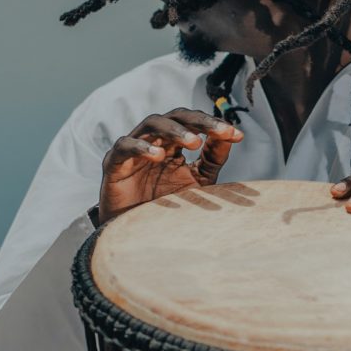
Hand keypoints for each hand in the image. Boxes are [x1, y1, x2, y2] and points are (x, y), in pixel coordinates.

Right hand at [98, 108, 242, 224]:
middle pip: (176, 116)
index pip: (194, 122)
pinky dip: (141, 147)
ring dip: (174, 130)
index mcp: (174, 143)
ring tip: (194, 142)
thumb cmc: (166, 205)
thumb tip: (234, 136)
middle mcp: (154, 140)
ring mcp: (133, 148)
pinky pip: (125, 145)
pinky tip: (158, 156)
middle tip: (221, 131)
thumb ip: (213, 159)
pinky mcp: (113, 162)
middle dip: (200, 121)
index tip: (237, 135)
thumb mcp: (197, 181)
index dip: (215, 125)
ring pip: (152, 123)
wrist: (135, 235)